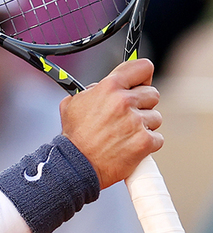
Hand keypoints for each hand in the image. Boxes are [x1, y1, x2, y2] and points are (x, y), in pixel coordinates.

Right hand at [59, 58, 162, 188]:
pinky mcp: (145, 142)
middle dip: (142, 104)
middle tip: (128, 114)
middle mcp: (125, 101)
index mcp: (109, 87)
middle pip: (153, 94)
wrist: (76, 164)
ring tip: (125, 133)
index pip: (142, 67)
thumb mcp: (74, 102)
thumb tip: (109, 84)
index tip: (139, 83)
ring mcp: (137, 122)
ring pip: (156, 117)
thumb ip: (94, 89)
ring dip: (144, 124)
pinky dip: (147, 143)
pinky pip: (157, 138)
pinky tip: (130, 145)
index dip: (142, 76)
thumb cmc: (74, 134)